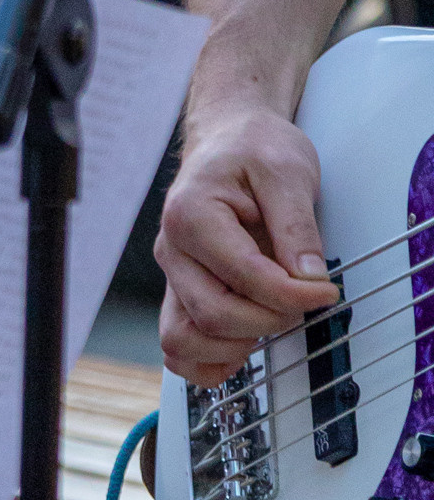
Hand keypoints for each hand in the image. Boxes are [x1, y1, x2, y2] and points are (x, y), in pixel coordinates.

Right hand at [155, 97, 340, 384]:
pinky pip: (177, 346)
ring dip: (234, 346)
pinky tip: (245, 345)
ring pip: (183, 339)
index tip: (327, 290)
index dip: (293, 294)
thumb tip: (309, 280)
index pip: (244, 276)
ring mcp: (173, 275)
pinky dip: (208, 360)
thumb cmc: (252, 150)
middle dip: (270, 320)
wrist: (229, 139)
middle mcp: (172, 249)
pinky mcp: (181, 292)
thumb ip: (297, 226)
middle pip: (213, 315)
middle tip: (303, 301)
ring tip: (272, 321)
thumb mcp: (287, 172)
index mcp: (191, 214)